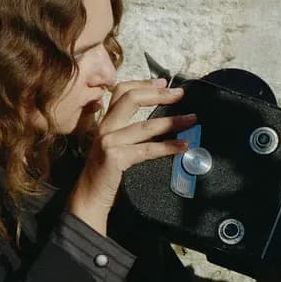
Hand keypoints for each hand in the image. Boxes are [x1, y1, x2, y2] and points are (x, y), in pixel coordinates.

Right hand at [66, 78, 195, 234]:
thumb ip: (127, 133)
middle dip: (159, 94)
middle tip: (181, 94)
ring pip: (144, 125)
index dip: (144, 84)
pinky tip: (183, 146)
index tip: (164, 83)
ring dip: (172, 121)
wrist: (89, 198)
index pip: (122, 91)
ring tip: (191, 119)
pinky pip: (147, 149)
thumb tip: (158, 123)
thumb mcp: (113, 147)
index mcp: (105, 122)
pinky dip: (168, 147)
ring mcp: (108, 142)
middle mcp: (105, 128)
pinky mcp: (114, 157)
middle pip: (131, 98)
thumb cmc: (105, 175)